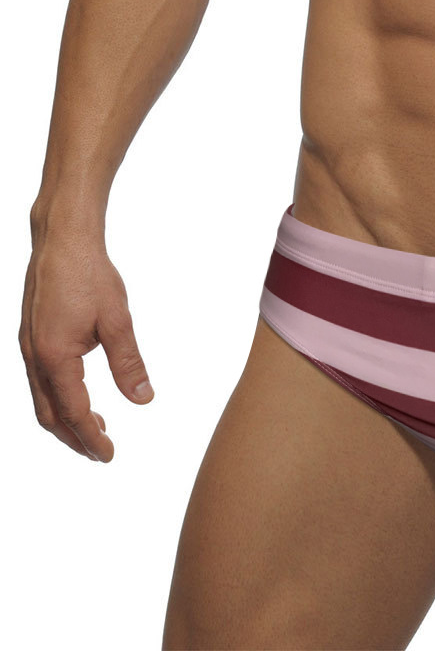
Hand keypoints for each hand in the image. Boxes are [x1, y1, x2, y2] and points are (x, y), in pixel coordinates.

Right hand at [19, 227, 153, 461]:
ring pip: (42, 399)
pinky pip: (40, 380)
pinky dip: (58, 397)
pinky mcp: (31, 336)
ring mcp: (29, 347)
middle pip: (50, 415)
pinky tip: (77, 393)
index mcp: (54, 357)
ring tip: (95, 427)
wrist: (63, 241)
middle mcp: (35, 358)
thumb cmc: (91, 276)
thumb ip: (129, 363)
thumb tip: (143, 399)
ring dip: (66, 419)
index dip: (92, 438)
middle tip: (102, 452)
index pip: (74, 413)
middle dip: (75, 438)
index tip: (110, 455)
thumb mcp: (118, 321)